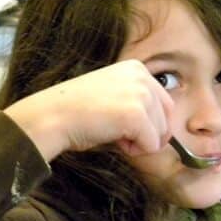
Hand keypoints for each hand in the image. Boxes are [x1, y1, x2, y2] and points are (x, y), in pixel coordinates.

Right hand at [4, 60, 173, 160]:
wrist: (53, 116)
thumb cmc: (79, 112)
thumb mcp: (114, 96)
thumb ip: (140, 105)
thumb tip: (164, 133)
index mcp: (137, 69)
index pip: (165, 104)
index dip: (150, 123)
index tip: (125, 124)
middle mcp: (142, 77)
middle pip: (167, 120)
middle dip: (148, 134)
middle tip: (120, 133)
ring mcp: (140, 94)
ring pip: (161, 134)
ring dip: (140, 142)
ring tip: (113, 133)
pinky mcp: (136, 115)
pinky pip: (151, 145)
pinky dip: (135, 151)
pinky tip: (113, 138)